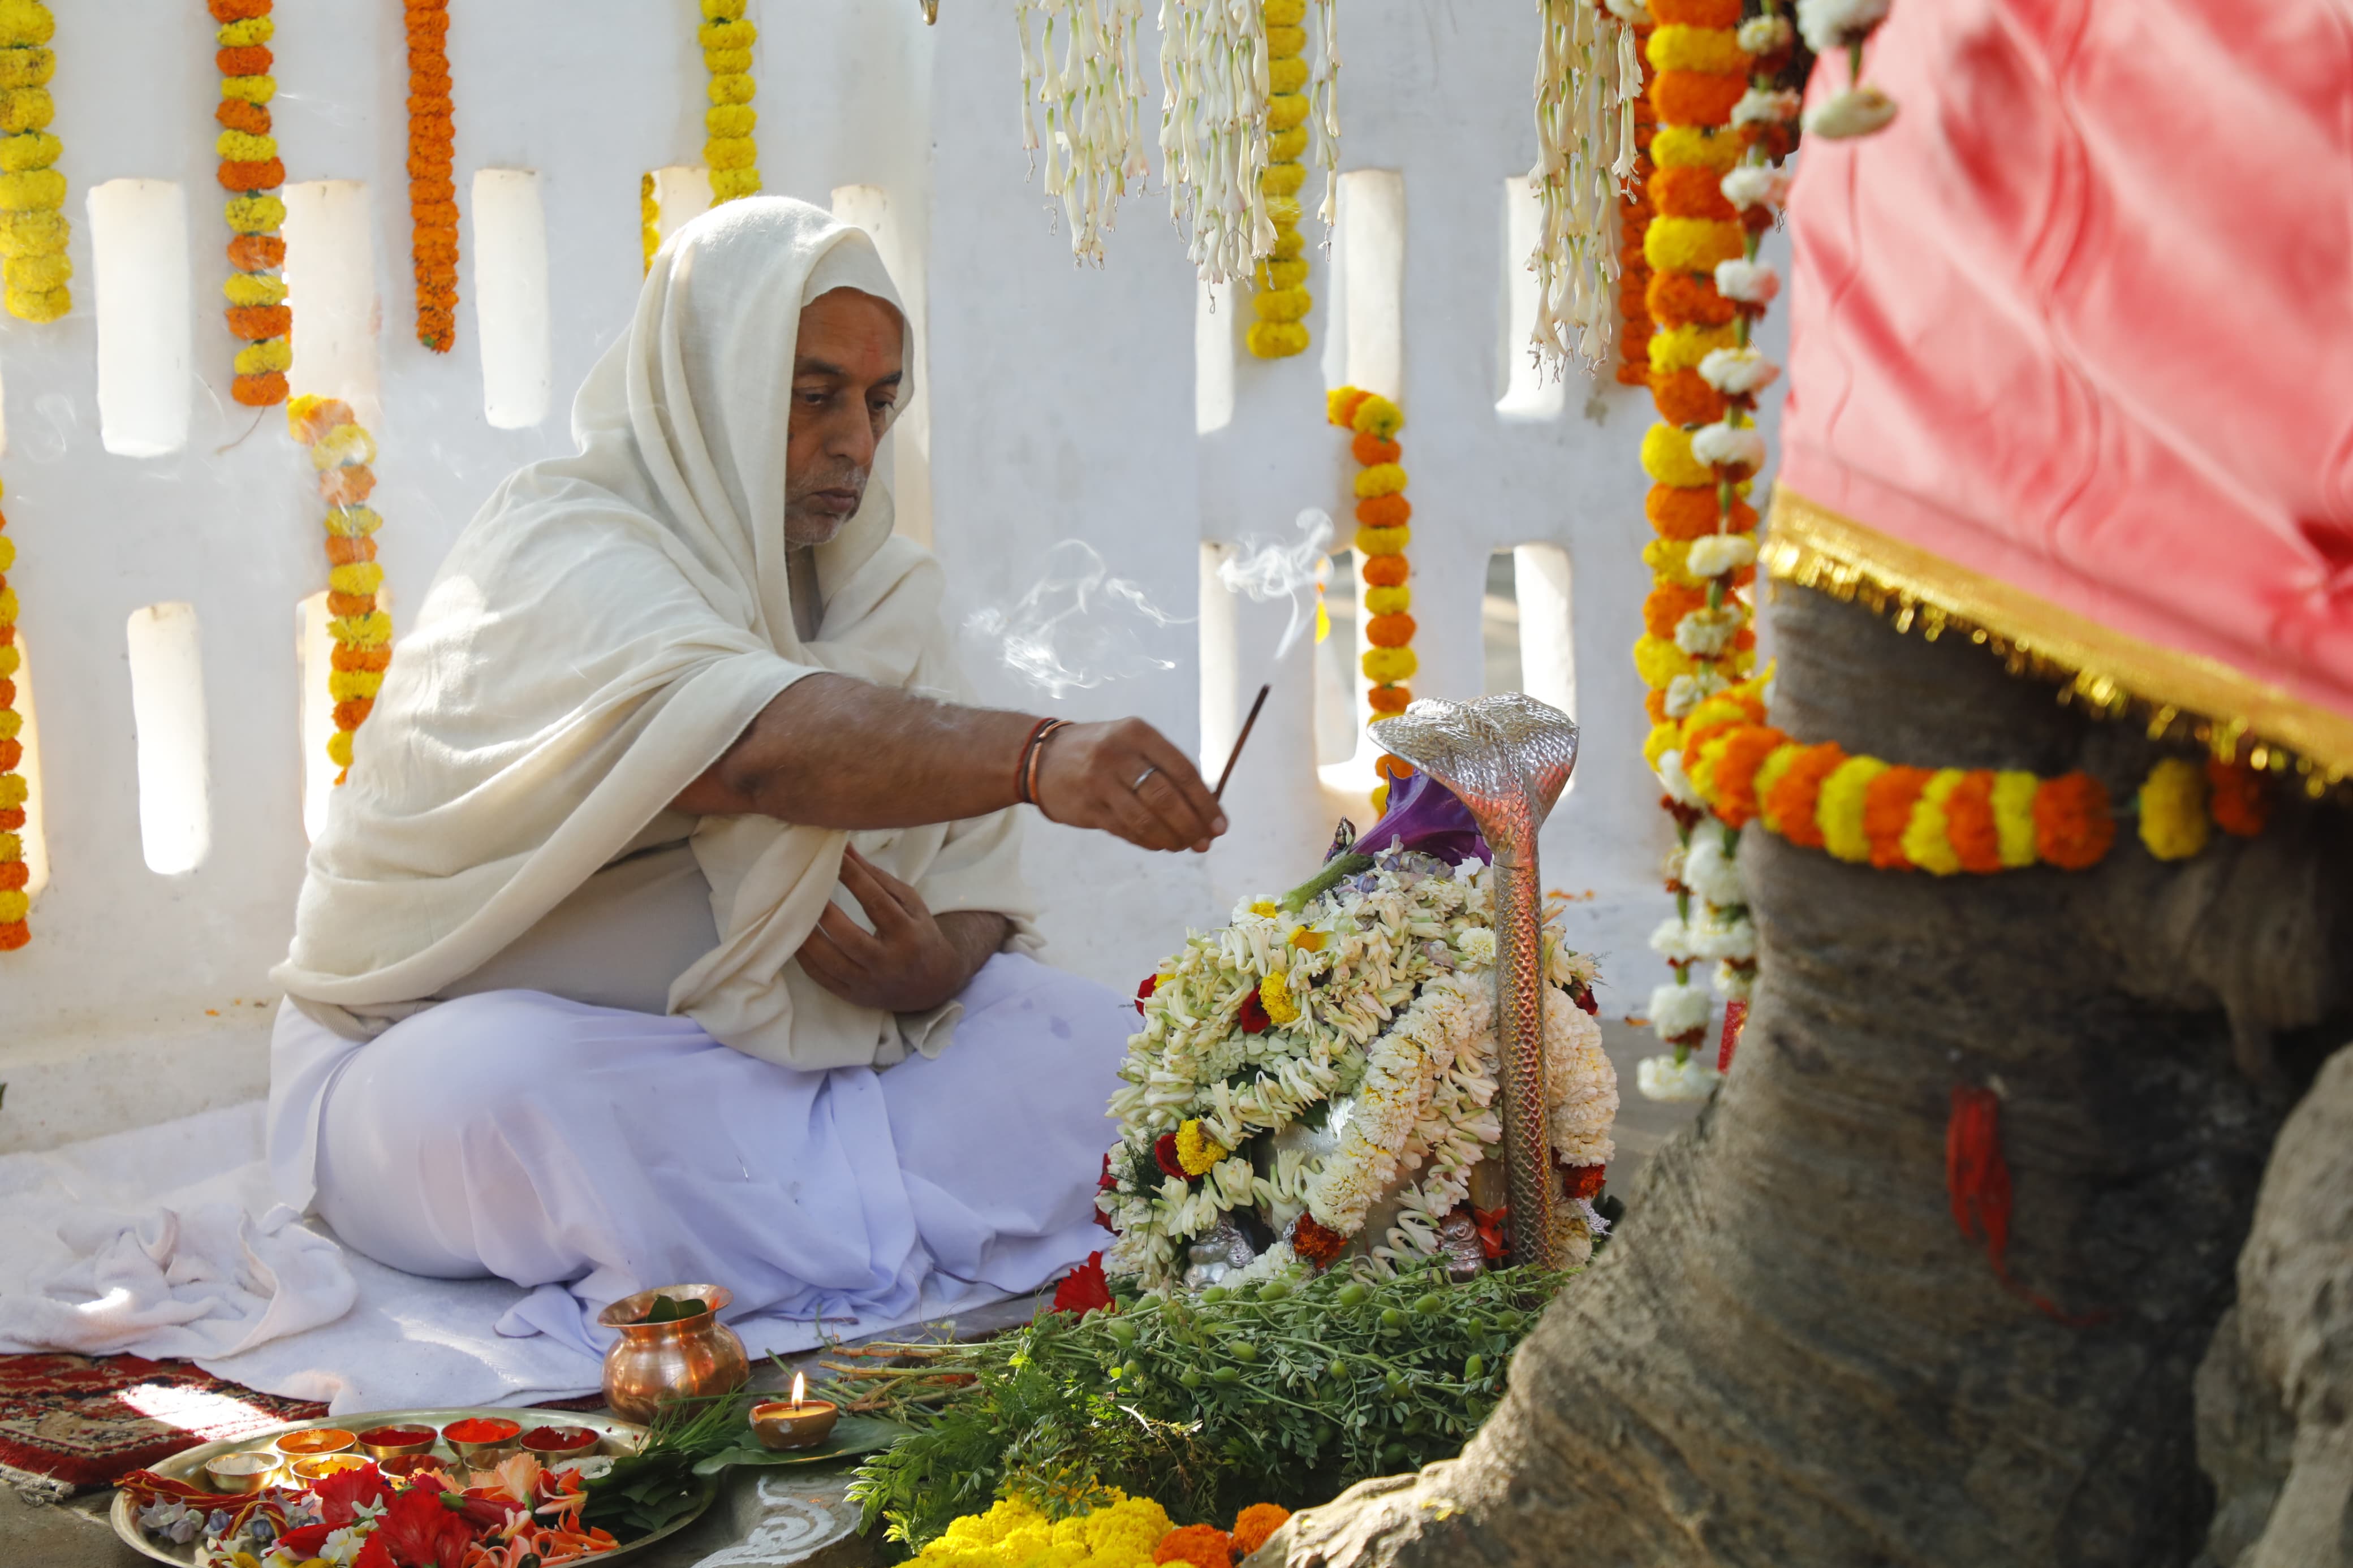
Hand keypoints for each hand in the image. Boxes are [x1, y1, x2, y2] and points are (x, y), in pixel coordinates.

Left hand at [796, 849, 993, 1012]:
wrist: (934, 984)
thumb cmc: (918, 934)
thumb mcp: (910, 903)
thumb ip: (878, 878)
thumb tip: (845, 850)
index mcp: (908, 934)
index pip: (876, 902)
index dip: (853, 878)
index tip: (833, 856)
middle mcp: (890, 962)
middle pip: (849, 937)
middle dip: (824, 911)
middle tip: (805, 888)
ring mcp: (870, 983)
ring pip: (830, 962)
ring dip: (806, 936)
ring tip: (792, 913)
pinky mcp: (855, 997)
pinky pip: (822, 979)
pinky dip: (804, 958)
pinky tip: (794, 938)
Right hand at [1033, 717, 1227, 852]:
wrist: (1042, 757)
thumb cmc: (1101, 750)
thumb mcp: (1132, 742)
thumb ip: (1165, 768)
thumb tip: (1206, 806)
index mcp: (1138, 733)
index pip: (1182, 770)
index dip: (1205, 802)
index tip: (1220, 824)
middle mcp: (1118, 755)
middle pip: (1165, 797)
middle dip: (1191, 825)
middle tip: (1205, 842)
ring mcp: (1100, 782)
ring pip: (1145, 819)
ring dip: (1171, 838)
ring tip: (1185, 846)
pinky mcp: (1088, 808)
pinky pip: (1126, 831)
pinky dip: (1148, 841)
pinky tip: (1161, 844)